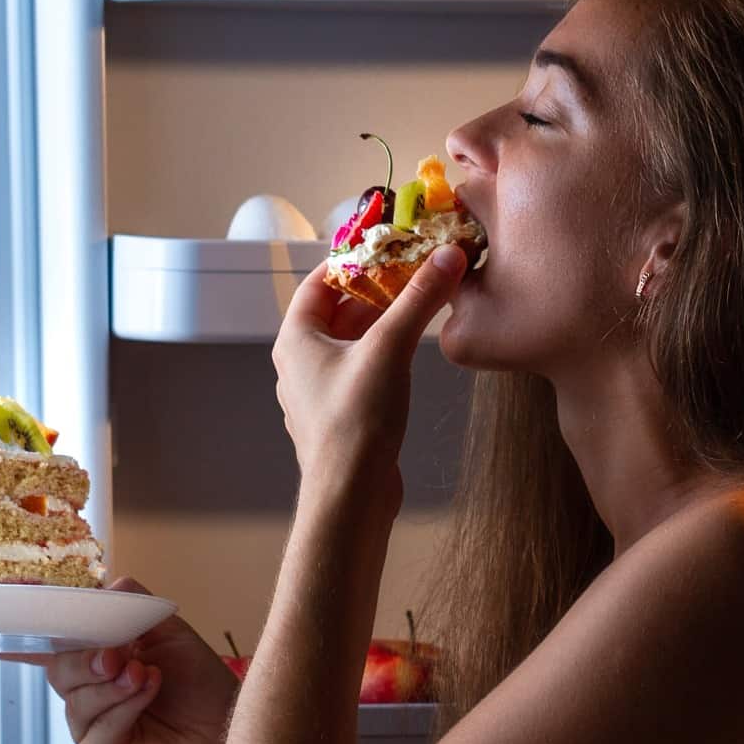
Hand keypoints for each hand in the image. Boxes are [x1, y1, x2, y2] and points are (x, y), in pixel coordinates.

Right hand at [15, 577, 238, 743]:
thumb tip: (111, 584)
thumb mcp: (170, 635)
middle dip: (86, 659)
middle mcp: (91, 692)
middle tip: (117, 655)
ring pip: (76, 700)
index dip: (63, 629)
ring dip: (111, 684)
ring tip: (145, 675)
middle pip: (60, 670)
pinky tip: (149, 692)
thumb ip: (137, 609)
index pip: (64, 642)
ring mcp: (94, 725)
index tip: (78, 619)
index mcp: (100, 659)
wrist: (227, 729)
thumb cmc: (201, 687)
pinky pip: (97, 728)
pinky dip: (123, 707)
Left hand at [272, 244, 467, 495]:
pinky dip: (384, 353)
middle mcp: (301, 363)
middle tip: (415, 272)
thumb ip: (419, 299)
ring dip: (384, 323)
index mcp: (296, 340)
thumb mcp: (390, 348)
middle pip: (338, 311)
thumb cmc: (354, 424)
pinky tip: (412, 352)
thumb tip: (447, 256)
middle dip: (377, 291)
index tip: (388, 247)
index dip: (353, 260)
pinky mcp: (342, 414)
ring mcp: (320, 391)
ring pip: (352, 342)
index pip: (318, 282)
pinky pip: (361, 370)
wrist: (351, 496)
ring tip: (420, 305)